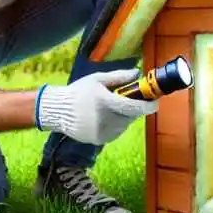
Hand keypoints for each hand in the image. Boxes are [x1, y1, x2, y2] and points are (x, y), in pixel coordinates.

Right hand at [36, 68, 156, 145]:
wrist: (57, 111)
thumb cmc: (79, 91)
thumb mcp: (98, 79)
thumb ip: (119, 77)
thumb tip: (137, 73)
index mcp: (105, 102)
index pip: (134, 107)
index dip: (148, 106)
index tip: (155, 101)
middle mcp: (105, 119)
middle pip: (131, 116)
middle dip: (134, 108)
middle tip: (130, 100)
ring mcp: (102, 132)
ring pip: (124, 125)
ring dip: (125, 117)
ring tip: (112, 108)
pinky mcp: (99, 140)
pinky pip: (116, 132)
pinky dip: (116, 125)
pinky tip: (105, 117)